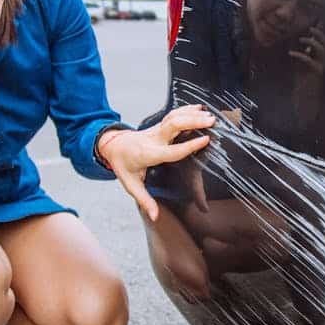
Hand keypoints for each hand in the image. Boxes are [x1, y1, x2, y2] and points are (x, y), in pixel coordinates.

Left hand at [100, 104, 215, 220]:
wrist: (111, 145)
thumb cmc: (123, 166)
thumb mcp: (131, 185)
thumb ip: (144, 200)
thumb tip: (155, 217)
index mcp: (149, 154)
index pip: (172, 150)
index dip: (189, 145)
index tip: (206, 140)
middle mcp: (153, 139)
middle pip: (174, 126)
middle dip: (193, 122)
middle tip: (212, 122)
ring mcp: (155, 130)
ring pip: (174, 118)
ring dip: (192, 115)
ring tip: (211, 116)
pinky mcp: (158, 125)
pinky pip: (173, 115)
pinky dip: (186, 109)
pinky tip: (199, 108)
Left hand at [287, 25, 324, 125]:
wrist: (305, 98)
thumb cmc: (302, 81)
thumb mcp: (299, 64)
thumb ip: (300, 52)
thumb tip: (293, 39)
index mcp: (321, 58)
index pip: (324, 42)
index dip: (321, 31)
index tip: (316, 20)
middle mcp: (324, 61)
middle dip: (320, 33)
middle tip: (310, 27)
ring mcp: (321, 67)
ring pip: (323, 50)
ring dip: (312, 41)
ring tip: (301, 37)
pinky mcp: (316, 74)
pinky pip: (310, 61)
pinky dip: (300, 55)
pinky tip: (291, 53)